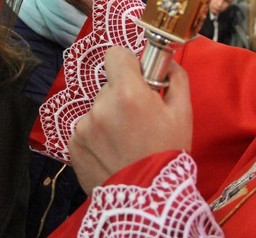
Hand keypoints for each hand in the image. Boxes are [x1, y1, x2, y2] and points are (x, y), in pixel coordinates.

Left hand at [69, 47, 192, 193]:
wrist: (147, 201)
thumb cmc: (168, 154)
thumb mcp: (183, 114)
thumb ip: (176, 79)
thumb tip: (168, 62)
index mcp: (127, 93)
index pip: (115, 54)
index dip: (128, 64)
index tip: (137, 78)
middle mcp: (100, 106)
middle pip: (109, 86)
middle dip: (122, 97)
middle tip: (139, 120)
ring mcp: (83, 126)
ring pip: (97, 109)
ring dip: (109, 118)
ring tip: (126, 142)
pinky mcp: (72, 144)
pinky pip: (85, 129)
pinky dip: (97, 137)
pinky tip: (112, 154)